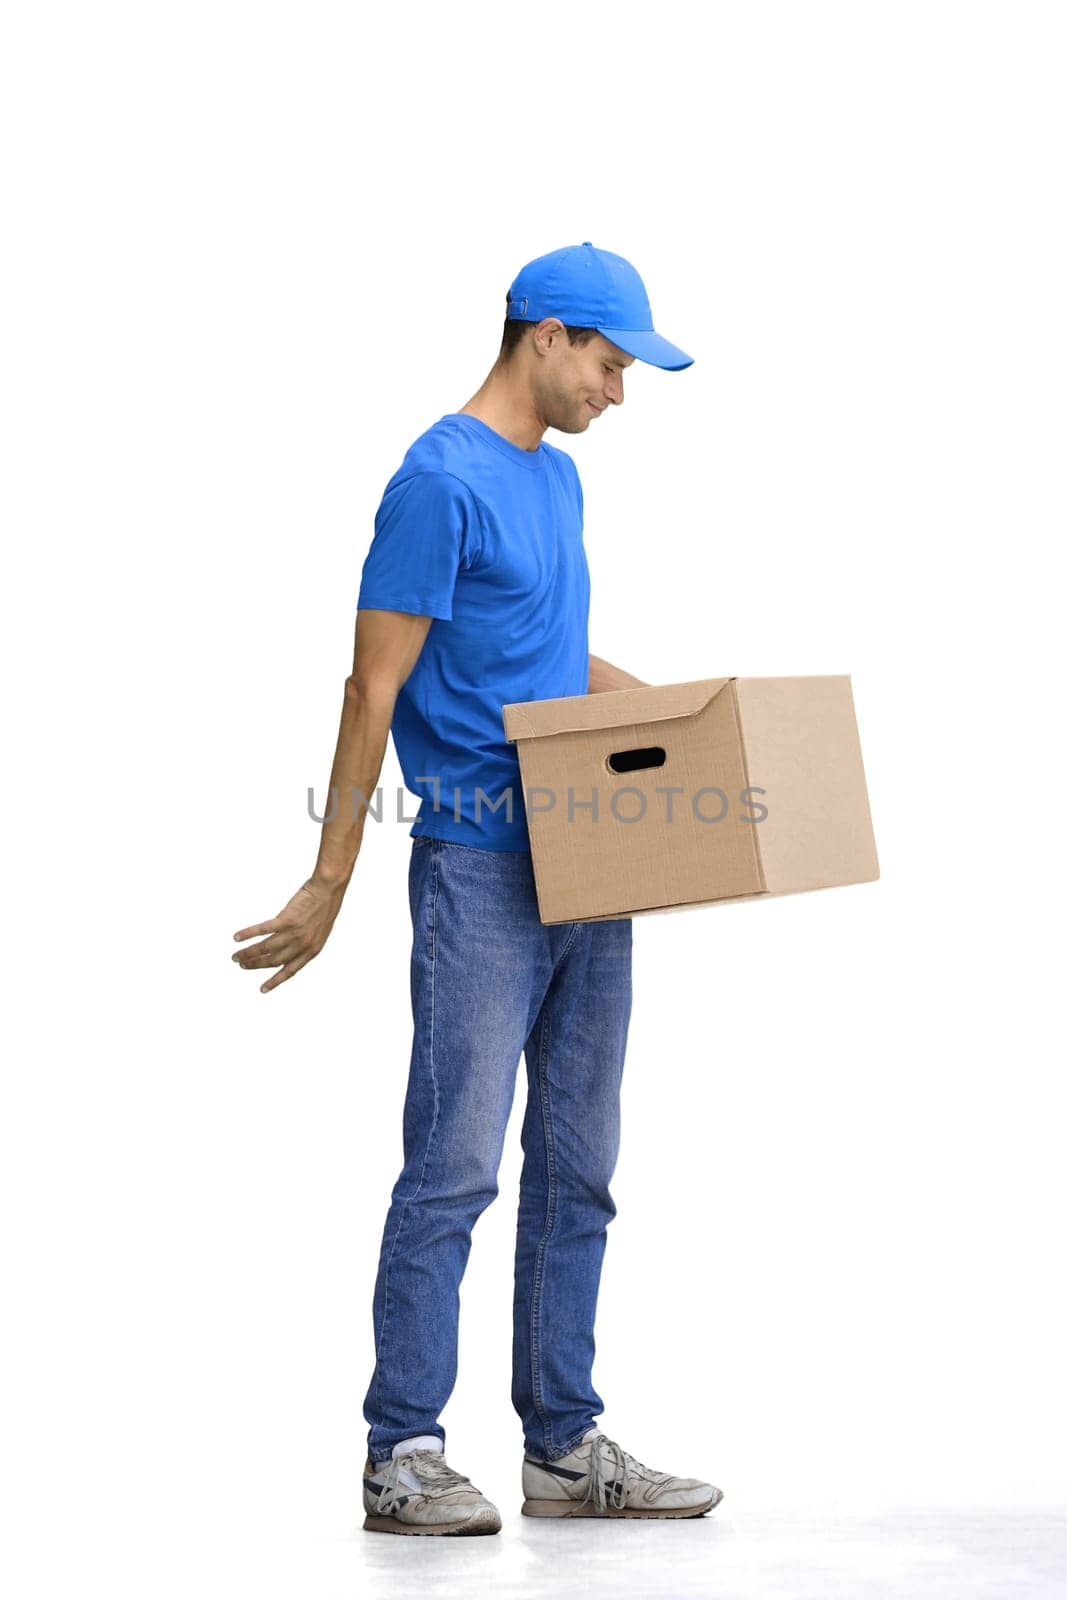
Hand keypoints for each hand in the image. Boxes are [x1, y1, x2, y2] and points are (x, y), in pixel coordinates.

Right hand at [231, 877, 345, 992]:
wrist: (329, 889)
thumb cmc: (325, 906)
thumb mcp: (320, 932)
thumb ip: (305, 943)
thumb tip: (289, 948)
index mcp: (312, 950)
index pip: (290, 970)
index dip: (275, 981)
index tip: (262, 989)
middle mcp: (302, 945)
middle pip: (273, 960)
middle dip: (256, 965)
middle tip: (242, 966)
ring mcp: (294, 933)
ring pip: (266, 948)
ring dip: (249, 953)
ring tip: (236, 956)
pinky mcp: (286, 919)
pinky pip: (263, 930)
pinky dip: (248, 934)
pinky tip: (237, 938)